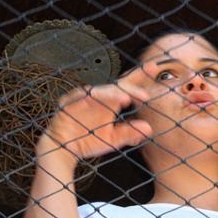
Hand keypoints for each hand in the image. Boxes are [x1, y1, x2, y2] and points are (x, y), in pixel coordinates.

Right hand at [42, 63, 157, 160]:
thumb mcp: (113, 139)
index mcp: (111, 101)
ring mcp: (83, 98)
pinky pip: (77, 98)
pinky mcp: (67, 104)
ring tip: (125, 99)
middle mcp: (99, 96)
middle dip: (131, 86)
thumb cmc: (88, 140)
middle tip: (146, 95)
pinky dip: (86, 98)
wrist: (63, 149)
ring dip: (111, 94)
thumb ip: (129, 133)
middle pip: (117, 86)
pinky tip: (93, 99)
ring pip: (99, 92)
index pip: (128, 86)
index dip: (140, 76)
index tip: (154, 68)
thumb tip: (149, 128)